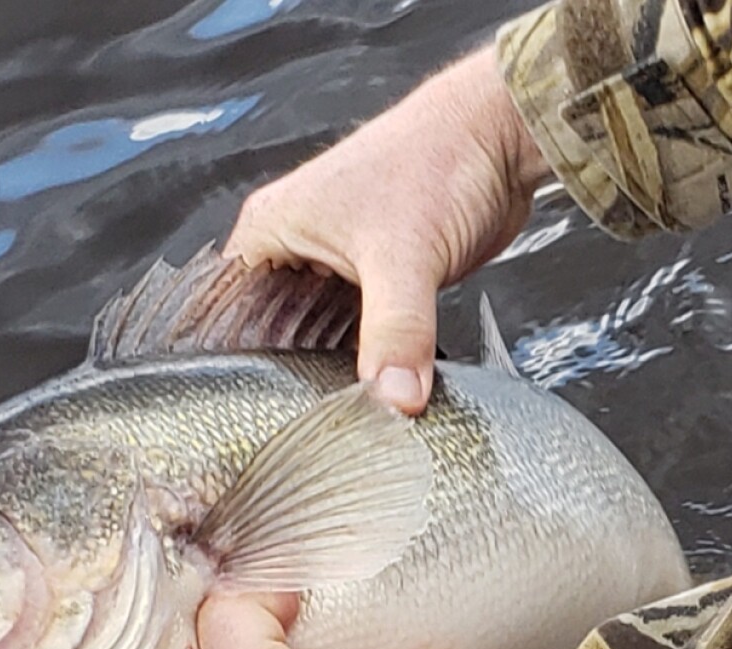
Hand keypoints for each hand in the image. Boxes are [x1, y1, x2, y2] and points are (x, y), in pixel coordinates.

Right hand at [226, 47, 551, 414]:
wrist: (500, 135)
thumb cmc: (436, 161)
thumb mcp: (403, 257)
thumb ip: (395, 333)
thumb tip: (394, 402)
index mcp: (269, 232)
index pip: (231, 319)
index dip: (248, 372)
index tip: (270, 418)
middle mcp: (293, 249)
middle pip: (277, 339)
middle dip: (299, 381)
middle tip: (317, 431)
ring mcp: (334, 265)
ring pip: (322, 340)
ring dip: (340, 373)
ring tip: (350, 420)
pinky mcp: (376, 280)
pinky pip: (361, 336)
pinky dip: (372, 361)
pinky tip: (383, 392)